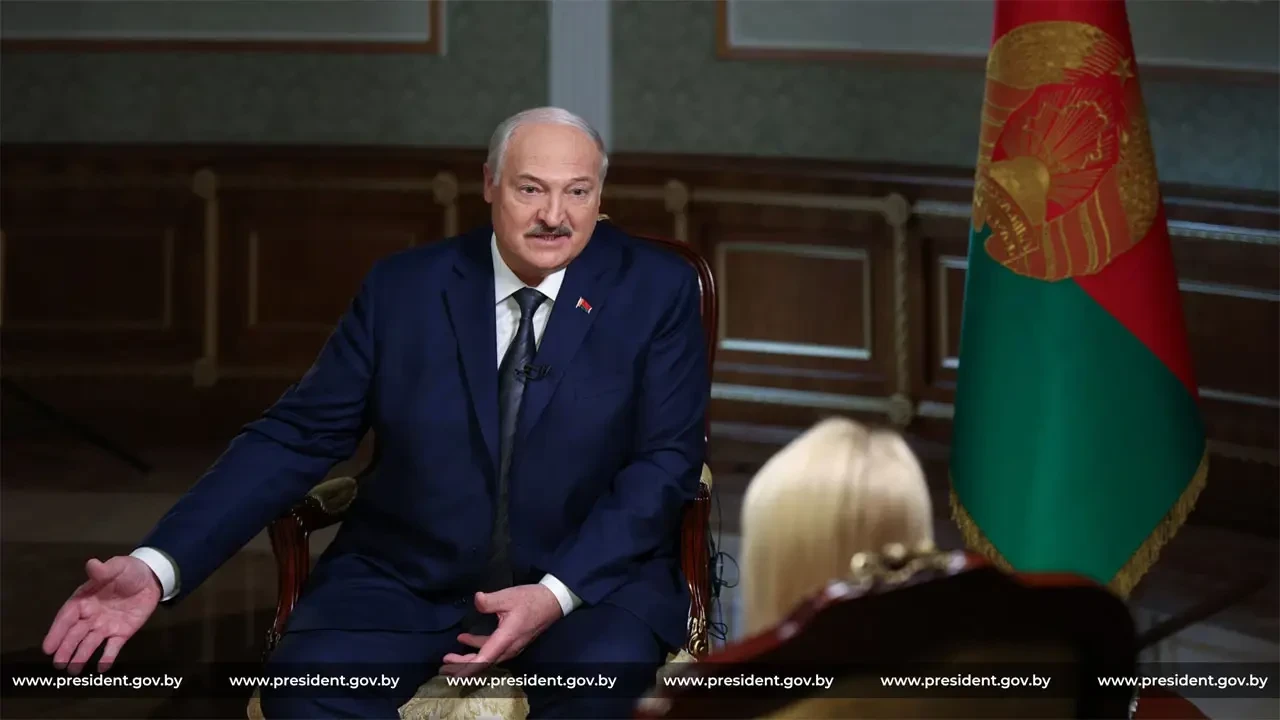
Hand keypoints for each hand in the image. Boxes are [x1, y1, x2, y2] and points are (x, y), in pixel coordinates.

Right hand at [43, 556, 161, 673]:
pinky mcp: (122, 632)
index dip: (57, 632)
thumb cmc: (128, 571)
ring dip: (81, 656)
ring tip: (73, 670)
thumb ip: (103, 570)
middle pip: (75, 634)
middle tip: (58, 664)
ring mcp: (105, 625)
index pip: (67, 617)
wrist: (152, 578)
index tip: (48, 647)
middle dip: (66, 649)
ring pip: (90, 643)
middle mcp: (91, 616)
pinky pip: (113, 647)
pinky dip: (107, 657)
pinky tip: (101, 668)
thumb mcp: (117, 567)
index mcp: (84, 600)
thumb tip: (92, 564)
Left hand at [440, 585, 561, 676]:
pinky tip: (466, 639)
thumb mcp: (509, 596)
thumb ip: (490, 601)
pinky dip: (478, 648)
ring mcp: (512, 646)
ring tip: (451, 655)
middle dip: (462, 666)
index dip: (466, 668)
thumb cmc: (532, 600)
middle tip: (444, 666)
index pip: (483, 660)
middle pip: (483, 663)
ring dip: (469, 658)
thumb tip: (476, 600)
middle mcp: (509, 648)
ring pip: (487, 658)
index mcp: (506, 639)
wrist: (554, 602)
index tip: (451, 672)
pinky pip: (492, 651)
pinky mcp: (513, 642)